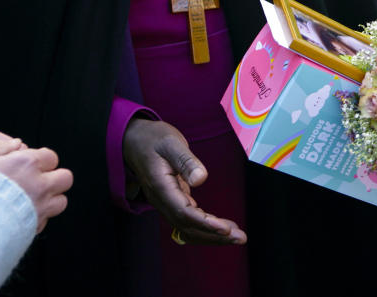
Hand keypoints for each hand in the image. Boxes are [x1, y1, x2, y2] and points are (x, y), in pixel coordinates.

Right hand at [0, 140, 72, 232]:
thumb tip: (14, 144)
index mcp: (26, 164)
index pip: (51, 157)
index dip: (41, 160)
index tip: (31, 164)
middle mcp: (38, 186)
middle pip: (65, 178)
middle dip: (54, 178)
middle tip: (38, 181)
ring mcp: (38, 209)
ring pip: (61, 202)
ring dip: (50, 200)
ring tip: (32, 200)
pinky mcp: (32, 229)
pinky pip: (44, 222)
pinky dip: (37, 219)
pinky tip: (20, 217)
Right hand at [122, 119, 245, 244]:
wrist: (135, 141)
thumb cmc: (153, 139)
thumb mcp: (171, 143)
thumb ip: (186, 160)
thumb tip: (201, 179)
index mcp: (161, 187)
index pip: (183, 213)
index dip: (205, 223)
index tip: (225, 229)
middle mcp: (163, 200)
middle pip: (188, 227)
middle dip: (214, 235)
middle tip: (240, 238)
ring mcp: (167, 202)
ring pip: (188, 228)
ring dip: (212, 235)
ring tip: (237, 236)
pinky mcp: (174, 200)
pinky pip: (189, 221)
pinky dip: (206, 227)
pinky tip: (223, 228)